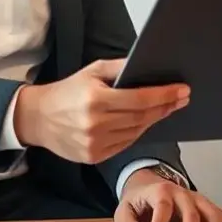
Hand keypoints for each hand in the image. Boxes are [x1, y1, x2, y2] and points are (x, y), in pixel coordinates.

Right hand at [12, 59, 188, 164]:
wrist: (38, 118)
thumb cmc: (68, 91)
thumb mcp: (93, 71)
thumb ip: (121, 67)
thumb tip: (148, 65)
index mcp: (96, 100)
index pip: (140, 99)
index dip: (165, 96)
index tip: (182, 90)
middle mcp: (96, 124)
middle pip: (142, 117)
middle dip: (166, 107)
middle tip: (182, 98)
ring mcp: (95, 144)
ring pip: (137, 132)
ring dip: (155, 120)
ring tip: (168, 108)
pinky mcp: (94, 157)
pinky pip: (126, 143)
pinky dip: (138, 132)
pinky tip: (146, 121)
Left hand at [114, 169, 221, 221]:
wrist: (149, 185)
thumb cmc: (138, 202)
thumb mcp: (125, 213)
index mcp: (160, 192)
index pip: (162, 204)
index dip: (159, 221)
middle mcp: (183, 194)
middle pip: (192, 212)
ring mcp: (198, 200)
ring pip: (214, 214)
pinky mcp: (206, 208)